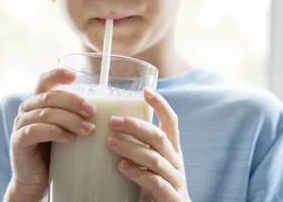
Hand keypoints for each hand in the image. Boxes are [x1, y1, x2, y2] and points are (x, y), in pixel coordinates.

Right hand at [6, 68, 96, 200]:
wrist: (36, 179)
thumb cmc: (55, 152)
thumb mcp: (67, 129)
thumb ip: (77, 116)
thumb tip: (109, 109)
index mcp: (38, 101)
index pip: (44, 80)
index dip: (57, 75)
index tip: (75, 76)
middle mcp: (27, 109)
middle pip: (50, 96)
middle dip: (74, 102)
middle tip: (93, 111)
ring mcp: (20, 124)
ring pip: (46, 113)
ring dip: (70, 119)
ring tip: (89, 130)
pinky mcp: (18, 141)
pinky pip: (36, 131)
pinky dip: (55, 132)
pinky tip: (69, 138)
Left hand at [106, 87, 190, 201]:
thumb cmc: (154, 186)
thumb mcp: (148, 163)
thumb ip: (136, 148)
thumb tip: (105, 130)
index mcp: (172, 150)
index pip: (171, 122)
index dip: (161, 105)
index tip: (145, 91)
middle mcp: (176, 162)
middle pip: (159, 137)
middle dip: (136, 126)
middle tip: (112, 122)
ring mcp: (176, 180)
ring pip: (155, 159)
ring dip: (131, 148)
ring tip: (110, 143)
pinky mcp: (172, 197)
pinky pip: (156, 182)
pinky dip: (138, 173)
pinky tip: (122, 167)